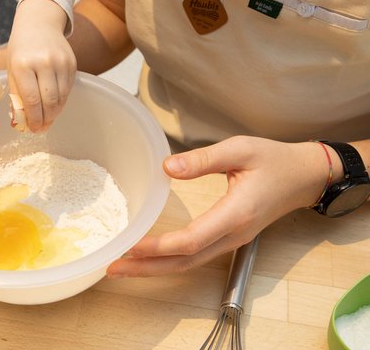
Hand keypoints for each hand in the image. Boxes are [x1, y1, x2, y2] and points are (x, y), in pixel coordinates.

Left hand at [6, 0, 76, 131]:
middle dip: (45, 119)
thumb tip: (21, 121)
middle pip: (49, 101)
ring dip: (55, 113)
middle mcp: (43, 62)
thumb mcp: (12, 69)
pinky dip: (62, 101)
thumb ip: (17, 94)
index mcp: (23, 64)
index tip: (32, 129)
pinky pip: (68, 89)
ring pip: (61, 98)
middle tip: (41, 129)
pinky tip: (55, 106)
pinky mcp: (72, 63)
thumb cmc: (21, 49)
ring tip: (48, 120)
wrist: (39, 23)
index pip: (31, 99)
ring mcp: (60, 62)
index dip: (33, 119)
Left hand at [106, 136, 336, 277]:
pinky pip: (195, 256)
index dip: (159, 246)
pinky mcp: (228, 238)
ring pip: (189, 263)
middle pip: (185, 261)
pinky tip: (150, 257)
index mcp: (236, 214)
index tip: (130, 246)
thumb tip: (167, 168)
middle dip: (147, 267)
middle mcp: (232, 234)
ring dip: (155, 268)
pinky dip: (169, 261)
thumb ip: (203, 159)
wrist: (304, 177)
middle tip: (113, 267)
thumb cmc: (274, 160)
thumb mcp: (240, 149)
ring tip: (124, 266)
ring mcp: (231, 240)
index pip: (191, 239)